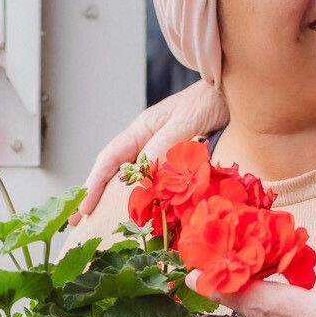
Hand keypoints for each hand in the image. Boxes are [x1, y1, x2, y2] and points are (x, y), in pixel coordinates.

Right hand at [69, 81, 229, 224]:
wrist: (235, 92)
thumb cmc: (210, 99)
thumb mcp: (185, 123)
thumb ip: (165, 146)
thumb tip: (144, 175)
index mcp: (141, 130)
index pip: (109, 160)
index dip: (94, 185)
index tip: (84, 208)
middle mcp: (147, 142)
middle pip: (115, 173)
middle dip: (98, 197)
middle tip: (81, 223)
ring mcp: (162, 152)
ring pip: (135, 180)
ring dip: (120, 201)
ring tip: (106, 224)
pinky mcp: (179, 161)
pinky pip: (157, 182)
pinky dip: (147, 198)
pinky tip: (144, 213)